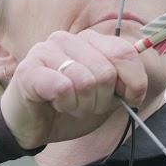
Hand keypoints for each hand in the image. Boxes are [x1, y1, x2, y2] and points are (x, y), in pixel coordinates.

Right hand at [0, 29, 147, 149]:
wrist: (33, 126)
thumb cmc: (70, 106)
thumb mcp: (107, 97)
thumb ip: (124, 87)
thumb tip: (137, 87)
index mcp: (91, 41)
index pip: (126, 52)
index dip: (134, 81)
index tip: (130, 99)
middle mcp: (69, 39)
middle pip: (107, 72)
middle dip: (102, 100)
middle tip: (87, 106)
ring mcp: (46, 50)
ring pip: (86, 81)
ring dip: (82, 105)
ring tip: (70, 105)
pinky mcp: (29, 69)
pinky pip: (63, 88)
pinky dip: (66, 104)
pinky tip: (56, 103)